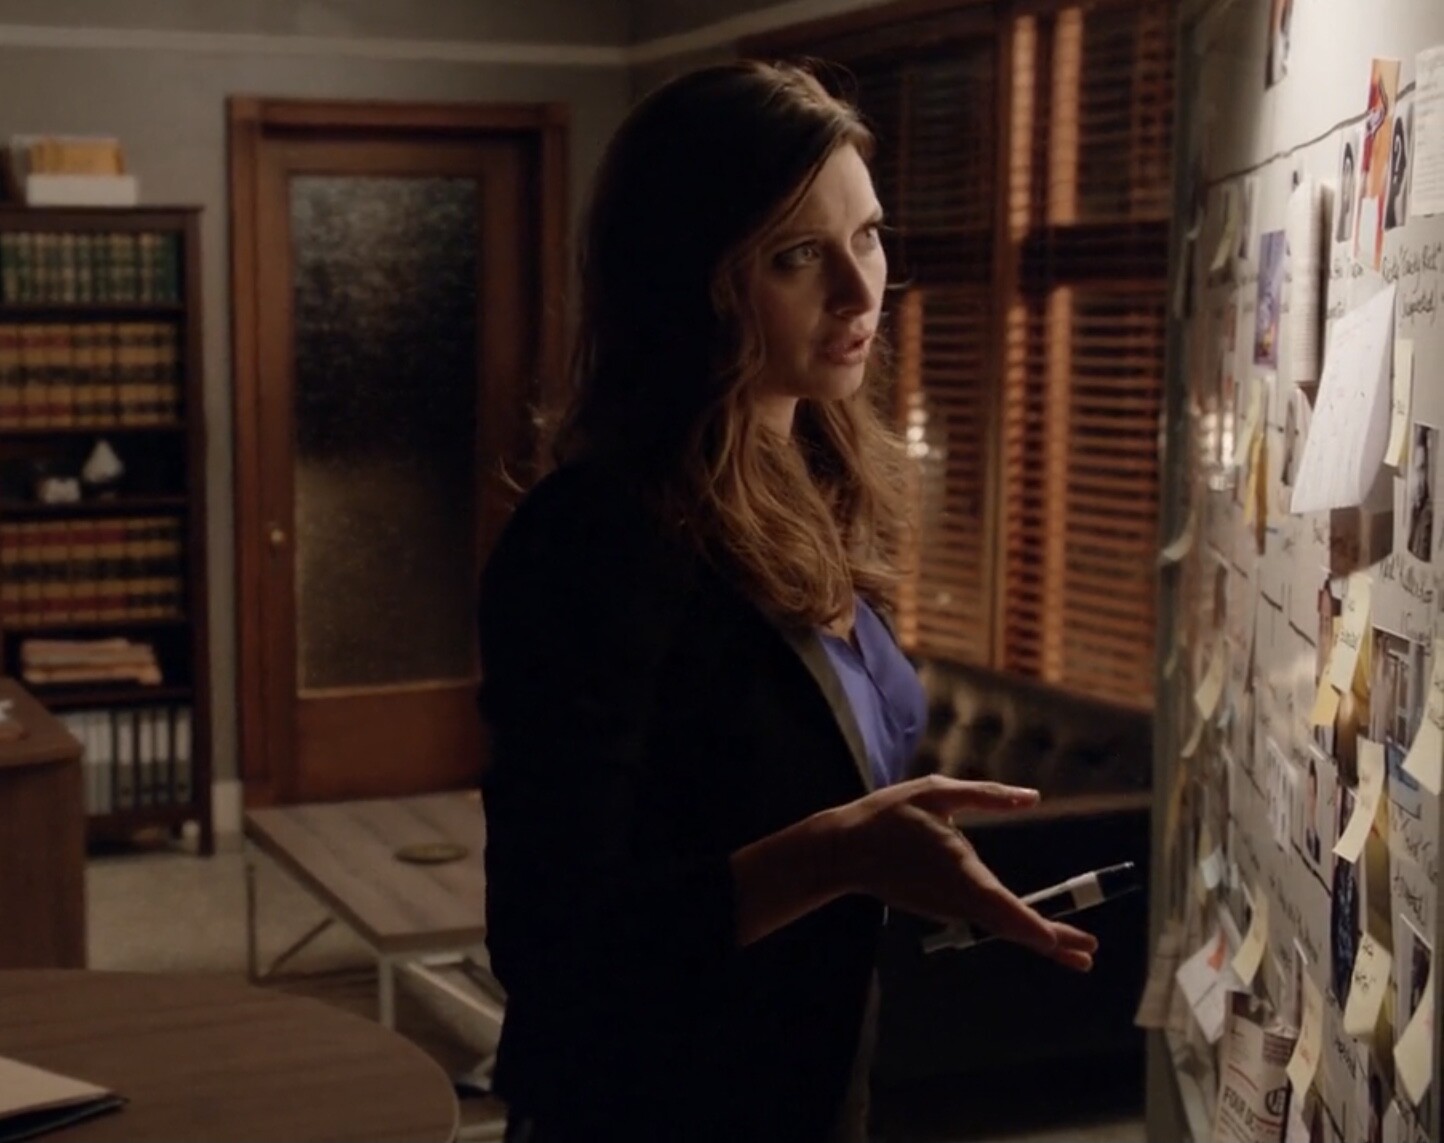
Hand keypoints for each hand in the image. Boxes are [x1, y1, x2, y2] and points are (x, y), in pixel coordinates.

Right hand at [827, 775, 1097, 971]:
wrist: (844, 850)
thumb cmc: (889, 815)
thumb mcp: (938, 792)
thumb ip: (987, 795)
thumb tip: (1032, 797)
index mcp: (959, 871)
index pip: (1003, 907)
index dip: (1034, 926)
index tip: (1063, 941)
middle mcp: (957, 898)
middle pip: (1010, 926)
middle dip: (1051, 942)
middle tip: (1088, 955)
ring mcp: (948, 908)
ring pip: (998, 925)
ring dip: (1035, 936)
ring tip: (1075, 949)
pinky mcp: (941, 907)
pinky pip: (983, 917)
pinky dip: (1011, 925)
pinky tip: (1030, 927)